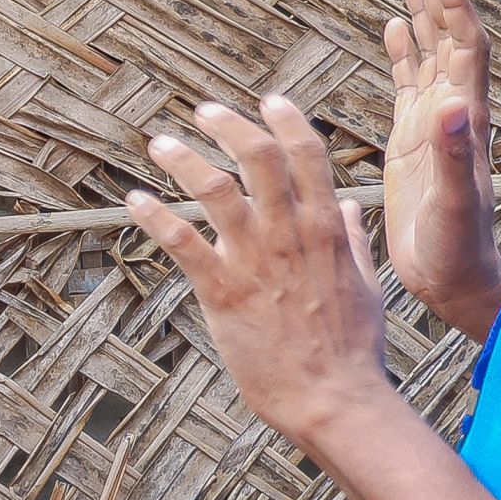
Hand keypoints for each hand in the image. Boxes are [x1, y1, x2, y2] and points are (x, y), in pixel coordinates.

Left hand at [129, 96, 393, 456]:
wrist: (336, 399)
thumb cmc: (352, 348)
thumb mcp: (365, 285)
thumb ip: (352, 240)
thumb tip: (349, 206)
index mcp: (326, 228)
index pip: (308, 154)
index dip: (285, 119)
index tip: (267, 100)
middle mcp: (291, 235)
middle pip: (258, 157)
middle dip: (228, 125)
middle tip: (204, 111)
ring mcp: (255, 261)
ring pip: (216, 190)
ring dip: (183, 159)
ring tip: (161, 144)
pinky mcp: (223, 292)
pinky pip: (182, 242)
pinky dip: (154, 216)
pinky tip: (135, 201)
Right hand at [381, 0, 500, 336]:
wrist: (456, 282)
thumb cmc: (458, 251)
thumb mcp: (453, 206)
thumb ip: (453, 156)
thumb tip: (449, 104)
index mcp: (464, 122)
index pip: (464, 48)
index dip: (454, 6)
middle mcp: (454, 115)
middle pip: (450, 40)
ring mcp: (433, 126)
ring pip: (430, 54)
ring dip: (422, 14)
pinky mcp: (412, 142)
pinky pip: (408, 84)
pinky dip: (401, 52)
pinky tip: (390, 29)